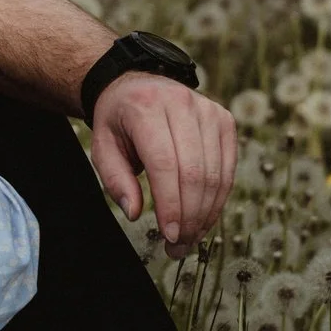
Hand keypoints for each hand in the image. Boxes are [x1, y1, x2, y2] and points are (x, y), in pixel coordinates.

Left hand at [88, 74, 235, 257]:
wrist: (137, 83)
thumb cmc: (118, 122)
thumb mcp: (103, 148)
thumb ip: (116, 181)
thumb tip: (135, 213)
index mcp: (146, 107)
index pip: (165, 164)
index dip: (171, 204)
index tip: (169, 236)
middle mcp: (182, 105)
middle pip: (195, 172)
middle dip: (190, 217)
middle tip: (178, 247)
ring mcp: (209, 111)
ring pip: (215, 174)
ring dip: (206, 214)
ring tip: (189, 239)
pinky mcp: (225, 120)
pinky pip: (227, 169)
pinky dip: (218, 199)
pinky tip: (203, 219)